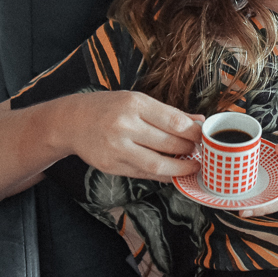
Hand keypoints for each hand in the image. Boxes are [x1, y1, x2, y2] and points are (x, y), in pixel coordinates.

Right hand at [65, 91, 203, 181]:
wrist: (72, 122)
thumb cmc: (109, 108)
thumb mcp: (137, 101)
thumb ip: (168, 112)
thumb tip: (199, 120)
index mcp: (134, 104)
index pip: (173, 121)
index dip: (194, 132)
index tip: (205, 136)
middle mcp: (124, 126)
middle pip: (168, 143)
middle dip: (189, 149)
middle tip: (201, 151)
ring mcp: (116, 148)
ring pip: (157, 164)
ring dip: (180, 168)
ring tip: (192, 166)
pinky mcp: (111, 166)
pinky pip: (143, 174)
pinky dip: (161, 175)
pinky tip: (172, 172)